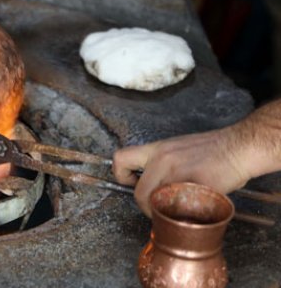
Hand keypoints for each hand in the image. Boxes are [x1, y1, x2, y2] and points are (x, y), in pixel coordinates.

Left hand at [112, 128, 248, 216]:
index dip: (121, 175)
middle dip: (145, 207)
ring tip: (174, 212)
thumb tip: (152, 184)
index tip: (132, 183)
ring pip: (157, 203)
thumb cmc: (213, 149)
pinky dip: (184, 214)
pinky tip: (191, 211)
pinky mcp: (196, 185)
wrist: (240, 146)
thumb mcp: (178, 149)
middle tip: (156, 209)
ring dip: (163, 213)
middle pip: (138, 193)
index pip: (121, 158)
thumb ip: (162, 165)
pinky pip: (181, 207)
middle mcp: (162, 159)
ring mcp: (178, 172)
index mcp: (157, 150)